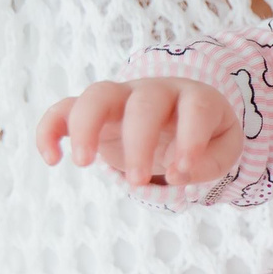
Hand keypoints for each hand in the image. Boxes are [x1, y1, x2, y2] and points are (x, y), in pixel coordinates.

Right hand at [35, 76, 241, 185]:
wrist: (177, 118)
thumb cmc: (203, 136)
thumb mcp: (222, 149)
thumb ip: (209, 162)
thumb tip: (177, 173)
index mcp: (194, 97)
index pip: (195, 108)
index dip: (191, 139)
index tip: (180, 173)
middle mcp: (155, 91)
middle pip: (143, 103)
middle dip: (139, 143)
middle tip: (138, 182)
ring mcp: (121, 97)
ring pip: (98, 94)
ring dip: (86, 126)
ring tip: (82, 163)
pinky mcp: (93, 111)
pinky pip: (63, 108)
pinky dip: (51, 129)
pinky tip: (52, 159)